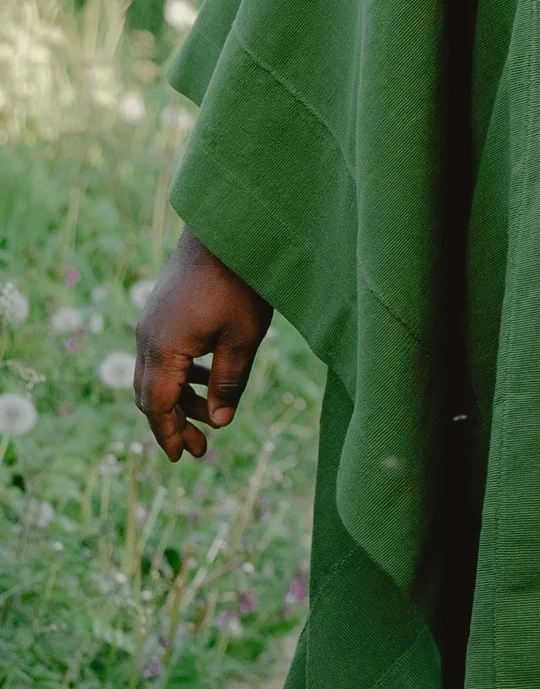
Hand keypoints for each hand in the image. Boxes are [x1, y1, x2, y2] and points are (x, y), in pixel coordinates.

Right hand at [133, 229, 272, 461]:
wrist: (226, 231)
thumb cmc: (239, 285)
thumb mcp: (243, 340)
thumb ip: (228, 383)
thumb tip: (220, 422)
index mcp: (163, 348)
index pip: (157, 405)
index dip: (169, 434)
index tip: (183, 458)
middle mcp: (148, 337)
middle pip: (150, 394)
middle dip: (173, 423)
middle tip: (202, 448)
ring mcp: (151, 322)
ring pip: (156, 374)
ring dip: (180, 398)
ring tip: (213, 416)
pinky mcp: (161, 311)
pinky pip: (163, 353)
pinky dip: (181, 373)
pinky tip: (208, 379)